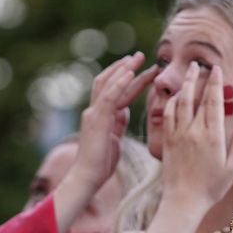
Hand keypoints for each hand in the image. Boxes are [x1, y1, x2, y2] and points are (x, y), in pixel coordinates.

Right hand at [72, 52, 156, 188]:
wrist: (88, 177)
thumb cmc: (102, 163)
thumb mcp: (114, 138)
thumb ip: (118, 123)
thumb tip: (124, 111)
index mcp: (102, 115)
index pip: (116, 91)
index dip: (129, 79)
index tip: (144, 69)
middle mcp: (95, 110)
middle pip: (109, 81)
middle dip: (125, 67)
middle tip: (141, 55)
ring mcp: (94, 113)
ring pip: (108, 84)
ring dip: (124, 69)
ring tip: (138, 58)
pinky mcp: (96, 120)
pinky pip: (108, 96)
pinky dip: (119, 83)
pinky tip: (130, 73)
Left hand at [161, 64, 232, 206]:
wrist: (183, 201)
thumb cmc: (211, 188)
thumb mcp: (232, 168)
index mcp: (213, 136)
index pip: (214, 102)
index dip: (216, 84)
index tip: (217, 70)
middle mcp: (194, 132)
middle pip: (196, 97)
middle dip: (198, 78)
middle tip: (198, 64)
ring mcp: (179, 135)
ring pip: (180, 102)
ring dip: (184, 85)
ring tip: (187, 74)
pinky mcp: (168, 141)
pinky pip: (168, 115)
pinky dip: (172, 102)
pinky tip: (175, 97)